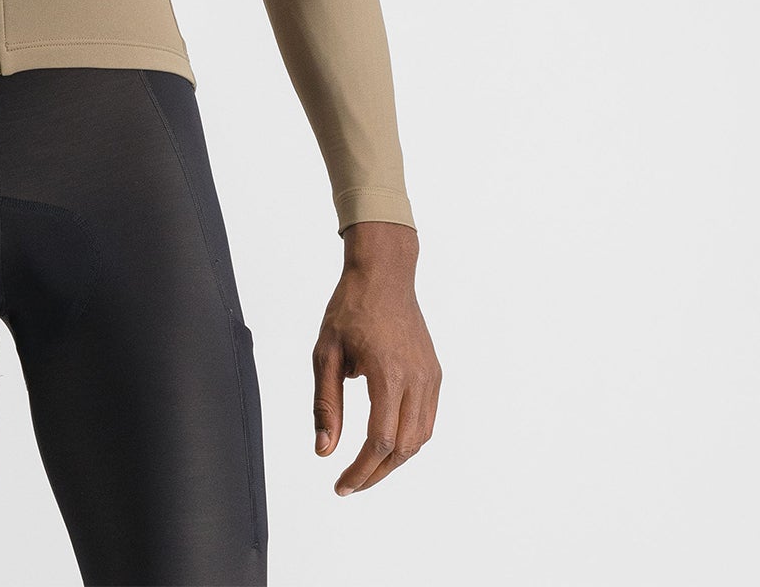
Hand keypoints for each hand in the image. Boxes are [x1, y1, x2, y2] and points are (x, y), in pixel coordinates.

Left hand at [312, 221, 440, 495]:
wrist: (384, 274)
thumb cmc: (350, 308)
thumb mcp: (325, 352)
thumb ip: (325, 403)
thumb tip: (324, 451)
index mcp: (387, 372)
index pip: (381, 440)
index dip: (361, 470)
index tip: (340, 485)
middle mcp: (416, 378)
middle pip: (404, 447)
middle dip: (376, 473)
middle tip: (349, 484)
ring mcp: (430, 377)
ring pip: (421, 438)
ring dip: (394, 460)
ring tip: (366, 468)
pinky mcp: (435, 374)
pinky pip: (427, 419)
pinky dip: (409, 439)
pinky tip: (386, 442)